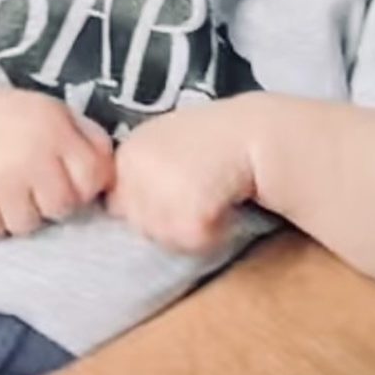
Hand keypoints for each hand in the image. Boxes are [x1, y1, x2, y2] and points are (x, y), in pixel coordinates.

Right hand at [0, 84, 115, 238]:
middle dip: (51, 201)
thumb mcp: (57, 114)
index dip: (83, 185)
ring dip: (20, 214)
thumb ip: (91, 141)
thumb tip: (114, 180)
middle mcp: (29, 156)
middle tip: (32, 184)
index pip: (92, 180)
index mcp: (55, 131)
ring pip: (27, 226)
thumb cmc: (14, 119)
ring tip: (7, 190)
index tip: (65, 177)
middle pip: (61, 208)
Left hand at [110, 96, 270, 257]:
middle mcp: (137, 169)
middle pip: (140, 225)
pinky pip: (193, 242)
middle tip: (197, 197)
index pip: (117, 204)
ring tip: (212, 199)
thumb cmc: (214, 139)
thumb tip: (118, 207)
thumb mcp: (164, 143)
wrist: (257, 132)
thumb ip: (140, 172)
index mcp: (129, 152)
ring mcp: (160, 190)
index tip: (176, 193)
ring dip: (189, 228)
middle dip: (167, 220)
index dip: (147, 206)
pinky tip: (225, 207)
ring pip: (164, 237)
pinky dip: (213, 233)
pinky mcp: (188, 213)